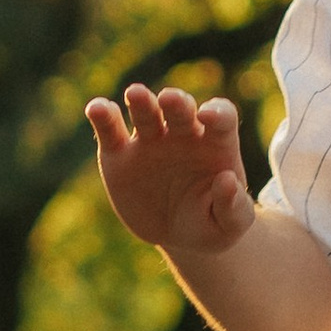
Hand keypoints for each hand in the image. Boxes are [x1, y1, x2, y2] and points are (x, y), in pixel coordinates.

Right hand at [85, 85, 256, 256]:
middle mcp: (182, 134)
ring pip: (146, 112)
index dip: (217, 113)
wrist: (179, 236)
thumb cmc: (212, 224)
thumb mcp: (231, 224)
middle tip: (170, 99)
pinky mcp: (119, 154)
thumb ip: (234, 206)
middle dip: (176, 102)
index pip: (221, 117)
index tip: (209, 116)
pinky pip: (109, 130)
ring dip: (141, 101)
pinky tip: (96, 109)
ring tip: (135, 94)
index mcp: (215, 143)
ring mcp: (150, 141)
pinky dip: (102, 116)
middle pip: (181, 109)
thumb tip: (227, 181)